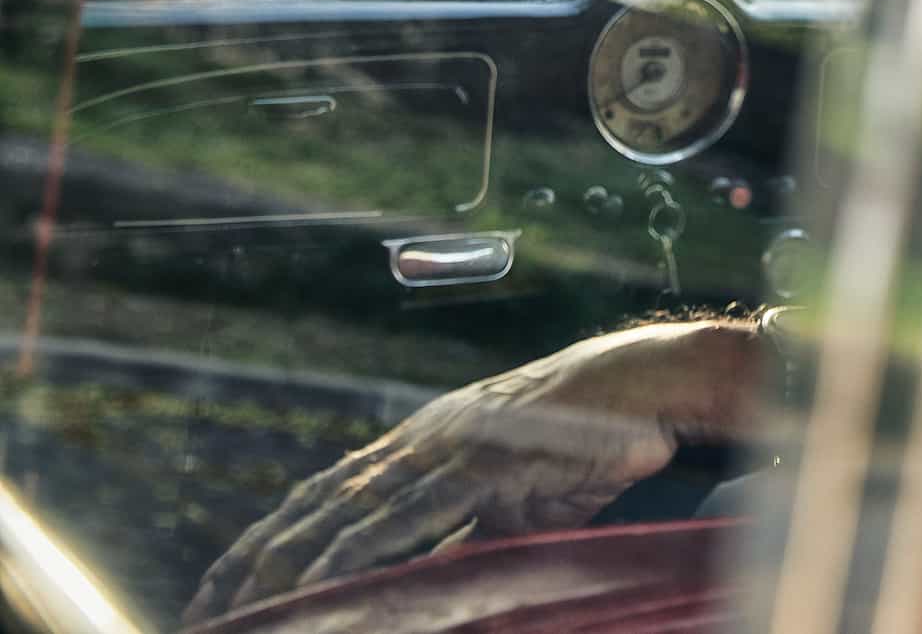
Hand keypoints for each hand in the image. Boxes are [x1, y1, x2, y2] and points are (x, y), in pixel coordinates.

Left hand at [184, 321, 744, 624]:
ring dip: (286, 564)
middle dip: (256, 558)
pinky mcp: (480, 463)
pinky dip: (354, 553)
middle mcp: (423, 439)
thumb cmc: (594, 437)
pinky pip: (405, 518)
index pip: (329, 493)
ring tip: (241, 609)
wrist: (649, 381)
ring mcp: (448, 447)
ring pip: (346, 512)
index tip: (227, 582)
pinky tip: (314, 586)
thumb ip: (470, 536)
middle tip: (205, 609)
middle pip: (318, 504)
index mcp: (426, 442)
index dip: (273, 537)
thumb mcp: (520, 501)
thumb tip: (433, 587)